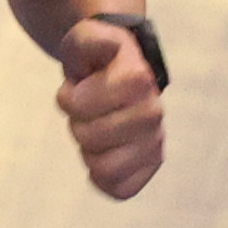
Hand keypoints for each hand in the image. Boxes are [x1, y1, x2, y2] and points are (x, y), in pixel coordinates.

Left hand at [59, 21, 163, 200]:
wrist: (113, 72)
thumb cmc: (94, 57)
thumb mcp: (83, 39)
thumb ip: (90, 39)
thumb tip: (109, 44)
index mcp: (138, 80)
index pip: (87, 105)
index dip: (74, 98)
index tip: (79, 86)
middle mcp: (153, 112)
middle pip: (93, 138)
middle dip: (78, 123)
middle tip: (86, 111)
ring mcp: (153, 141)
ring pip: (106, 168)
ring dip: (90, 151)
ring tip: (96, 131)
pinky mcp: (148, 163)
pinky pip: (121, 188)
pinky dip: (104, 178)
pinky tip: (102, 158)